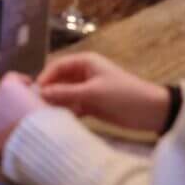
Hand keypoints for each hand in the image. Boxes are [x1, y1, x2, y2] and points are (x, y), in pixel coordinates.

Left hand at [0, 73, 46, 150]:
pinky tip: (10, 136)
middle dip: (7, 97)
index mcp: (8, 86)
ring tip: (15, 122)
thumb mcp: (46, 101)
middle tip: (19, 105)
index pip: (12, 77)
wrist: (39, 143)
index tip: (29, 87)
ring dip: (1, 114)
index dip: (22, 82)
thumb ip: (36, 95)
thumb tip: (35, 95)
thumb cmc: (46, 120)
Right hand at [35, 52, 171, 132]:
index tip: (32, 94)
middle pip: (58, 81)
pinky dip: (66, 112)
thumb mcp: (93, 93)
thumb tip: (40, 93)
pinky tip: (58, 121)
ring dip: (56, 104)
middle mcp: (84, 74)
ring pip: (64, 95)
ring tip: (44, 116)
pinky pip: (72, 106)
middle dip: (48, 92)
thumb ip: (65, 93)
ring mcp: (87, 90)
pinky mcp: (91, 104)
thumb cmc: (124, 96)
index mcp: (85, 63)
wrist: (153, 112)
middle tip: (35, 107)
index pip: (56, 67)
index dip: (44, 78)